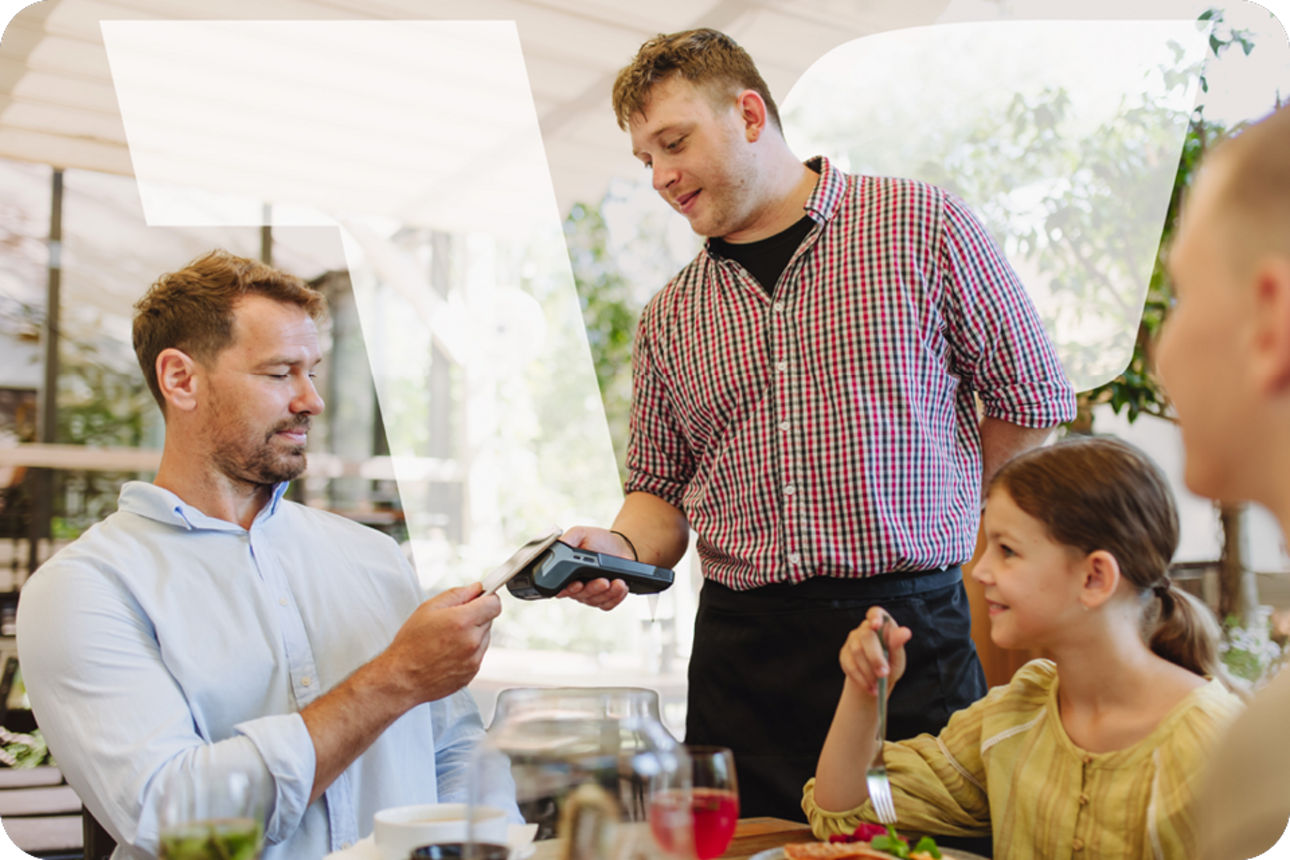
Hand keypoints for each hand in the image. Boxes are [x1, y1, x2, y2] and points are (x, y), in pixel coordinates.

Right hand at [383, 583, 500, 705]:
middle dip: (476, 616)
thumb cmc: (409, 645)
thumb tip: (476, 589)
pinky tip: (448, 652)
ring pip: (484, 637)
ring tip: (448, 639)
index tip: (481, 598)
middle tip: (453, 620)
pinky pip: (478, 654)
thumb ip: (457, 594)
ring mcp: (474, 659)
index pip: (494, 604)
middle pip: (489, 619)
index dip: (487, 598)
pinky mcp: (472, 672)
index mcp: (463, 622)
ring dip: (473, 634)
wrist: (401, 678)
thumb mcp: (428, 609)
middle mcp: (472, 641)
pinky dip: (468, 650)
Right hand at [554, 526, 630, 609]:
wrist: (618, 545)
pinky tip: (621, 587)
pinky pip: (608, 604)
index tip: (578, 584)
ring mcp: (591, 595)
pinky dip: (616, 597)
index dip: (568, 589)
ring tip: (618, 582)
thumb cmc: (596, 539)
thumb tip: (557, 546)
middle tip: (604, 581)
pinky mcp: (605, 599)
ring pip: (596, 600)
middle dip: (593, 589)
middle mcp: (576, 587)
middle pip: (581, 595)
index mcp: (566, 573)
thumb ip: (567, 540)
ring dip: (608, 593)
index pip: (561, 588)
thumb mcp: (580, 533)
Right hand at [839, 606, 911, 696]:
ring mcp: (852, 640)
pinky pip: (850, 665)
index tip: (876, 625)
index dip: (874, 616)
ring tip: (878, 685)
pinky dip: (861, 678)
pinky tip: (870, 687)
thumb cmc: (890, 664)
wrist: (875, 682)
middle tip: (884, 674)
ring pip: (857, 652)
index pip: (875, 612)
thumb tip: (905, 632)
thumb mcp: (898, 657)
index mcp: (881, 625)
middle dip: (875, 657)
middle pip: (866, 636)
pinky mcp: (844, 654)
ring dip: (869, 671)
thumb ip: (898, 645)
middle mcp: (864, 629)